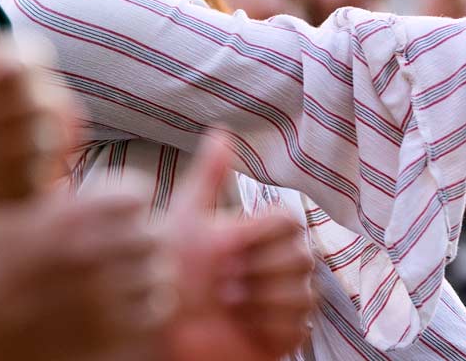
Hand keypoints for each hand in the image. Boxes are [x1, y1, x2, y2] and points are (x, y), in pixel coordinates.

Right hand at [0, 192, 170, 360]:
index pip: (137, 191)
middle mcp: (90, 252)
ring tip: (137, 274)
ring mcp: (102, 294)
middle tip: (136, 245)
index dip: (131, 200)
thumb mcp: (21, 214)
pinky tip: (135, 302)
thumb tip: (78, 160)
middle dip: (144, 238)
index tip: (125, 210)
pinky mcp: (108, 331)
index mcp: (71, 216)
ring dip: (149, 272)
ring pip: (159, 273)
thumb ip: (58, 195)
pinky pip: (155, 310)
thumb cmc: (0, 265)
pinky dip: (149, 306)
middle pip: (153, 233)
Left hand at [164, 136, 315, 360]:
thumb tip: (221, 131)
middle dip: (252, 271)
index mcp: (262, 234)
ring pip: (300, 292)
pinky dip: (263, 327)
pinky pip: (297, 325)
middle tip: (222, 280)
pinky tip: (239, 326)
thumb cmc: (171, 275)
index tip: (224, 247)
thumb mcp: (186, 219)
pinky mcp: (289, 334)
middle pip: (300, 257)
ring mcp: (288, 299)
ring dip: (255, 301)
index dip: (256, 236)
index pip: (289, 221)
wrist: (165, 331)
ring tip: (227, 304)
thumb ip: (209, 176)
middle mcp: (281, 263)